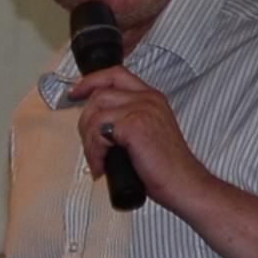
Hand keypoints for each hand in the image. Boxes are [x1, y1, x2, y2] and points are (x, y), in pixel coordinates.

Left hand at [60, 64, 208, 209]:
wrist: (182, 182)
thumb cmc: (164, 165)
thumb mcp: (146, 132)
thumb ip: (124, 119)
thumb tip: (93, 121)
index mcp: (151, 97)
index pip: (116, 74)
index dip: (91, 81)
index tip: (75, 93)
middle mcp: (148, 99)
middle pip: (99, 95)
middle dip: (85, 123)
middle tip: (91, 147)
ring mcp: (142, 109)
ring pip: (94, 115)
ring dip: (89, 143)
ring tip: (99, 160)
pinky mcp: (134, 125)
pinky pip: (98, 133)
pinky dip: (95, 153)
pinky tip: (104, 166)